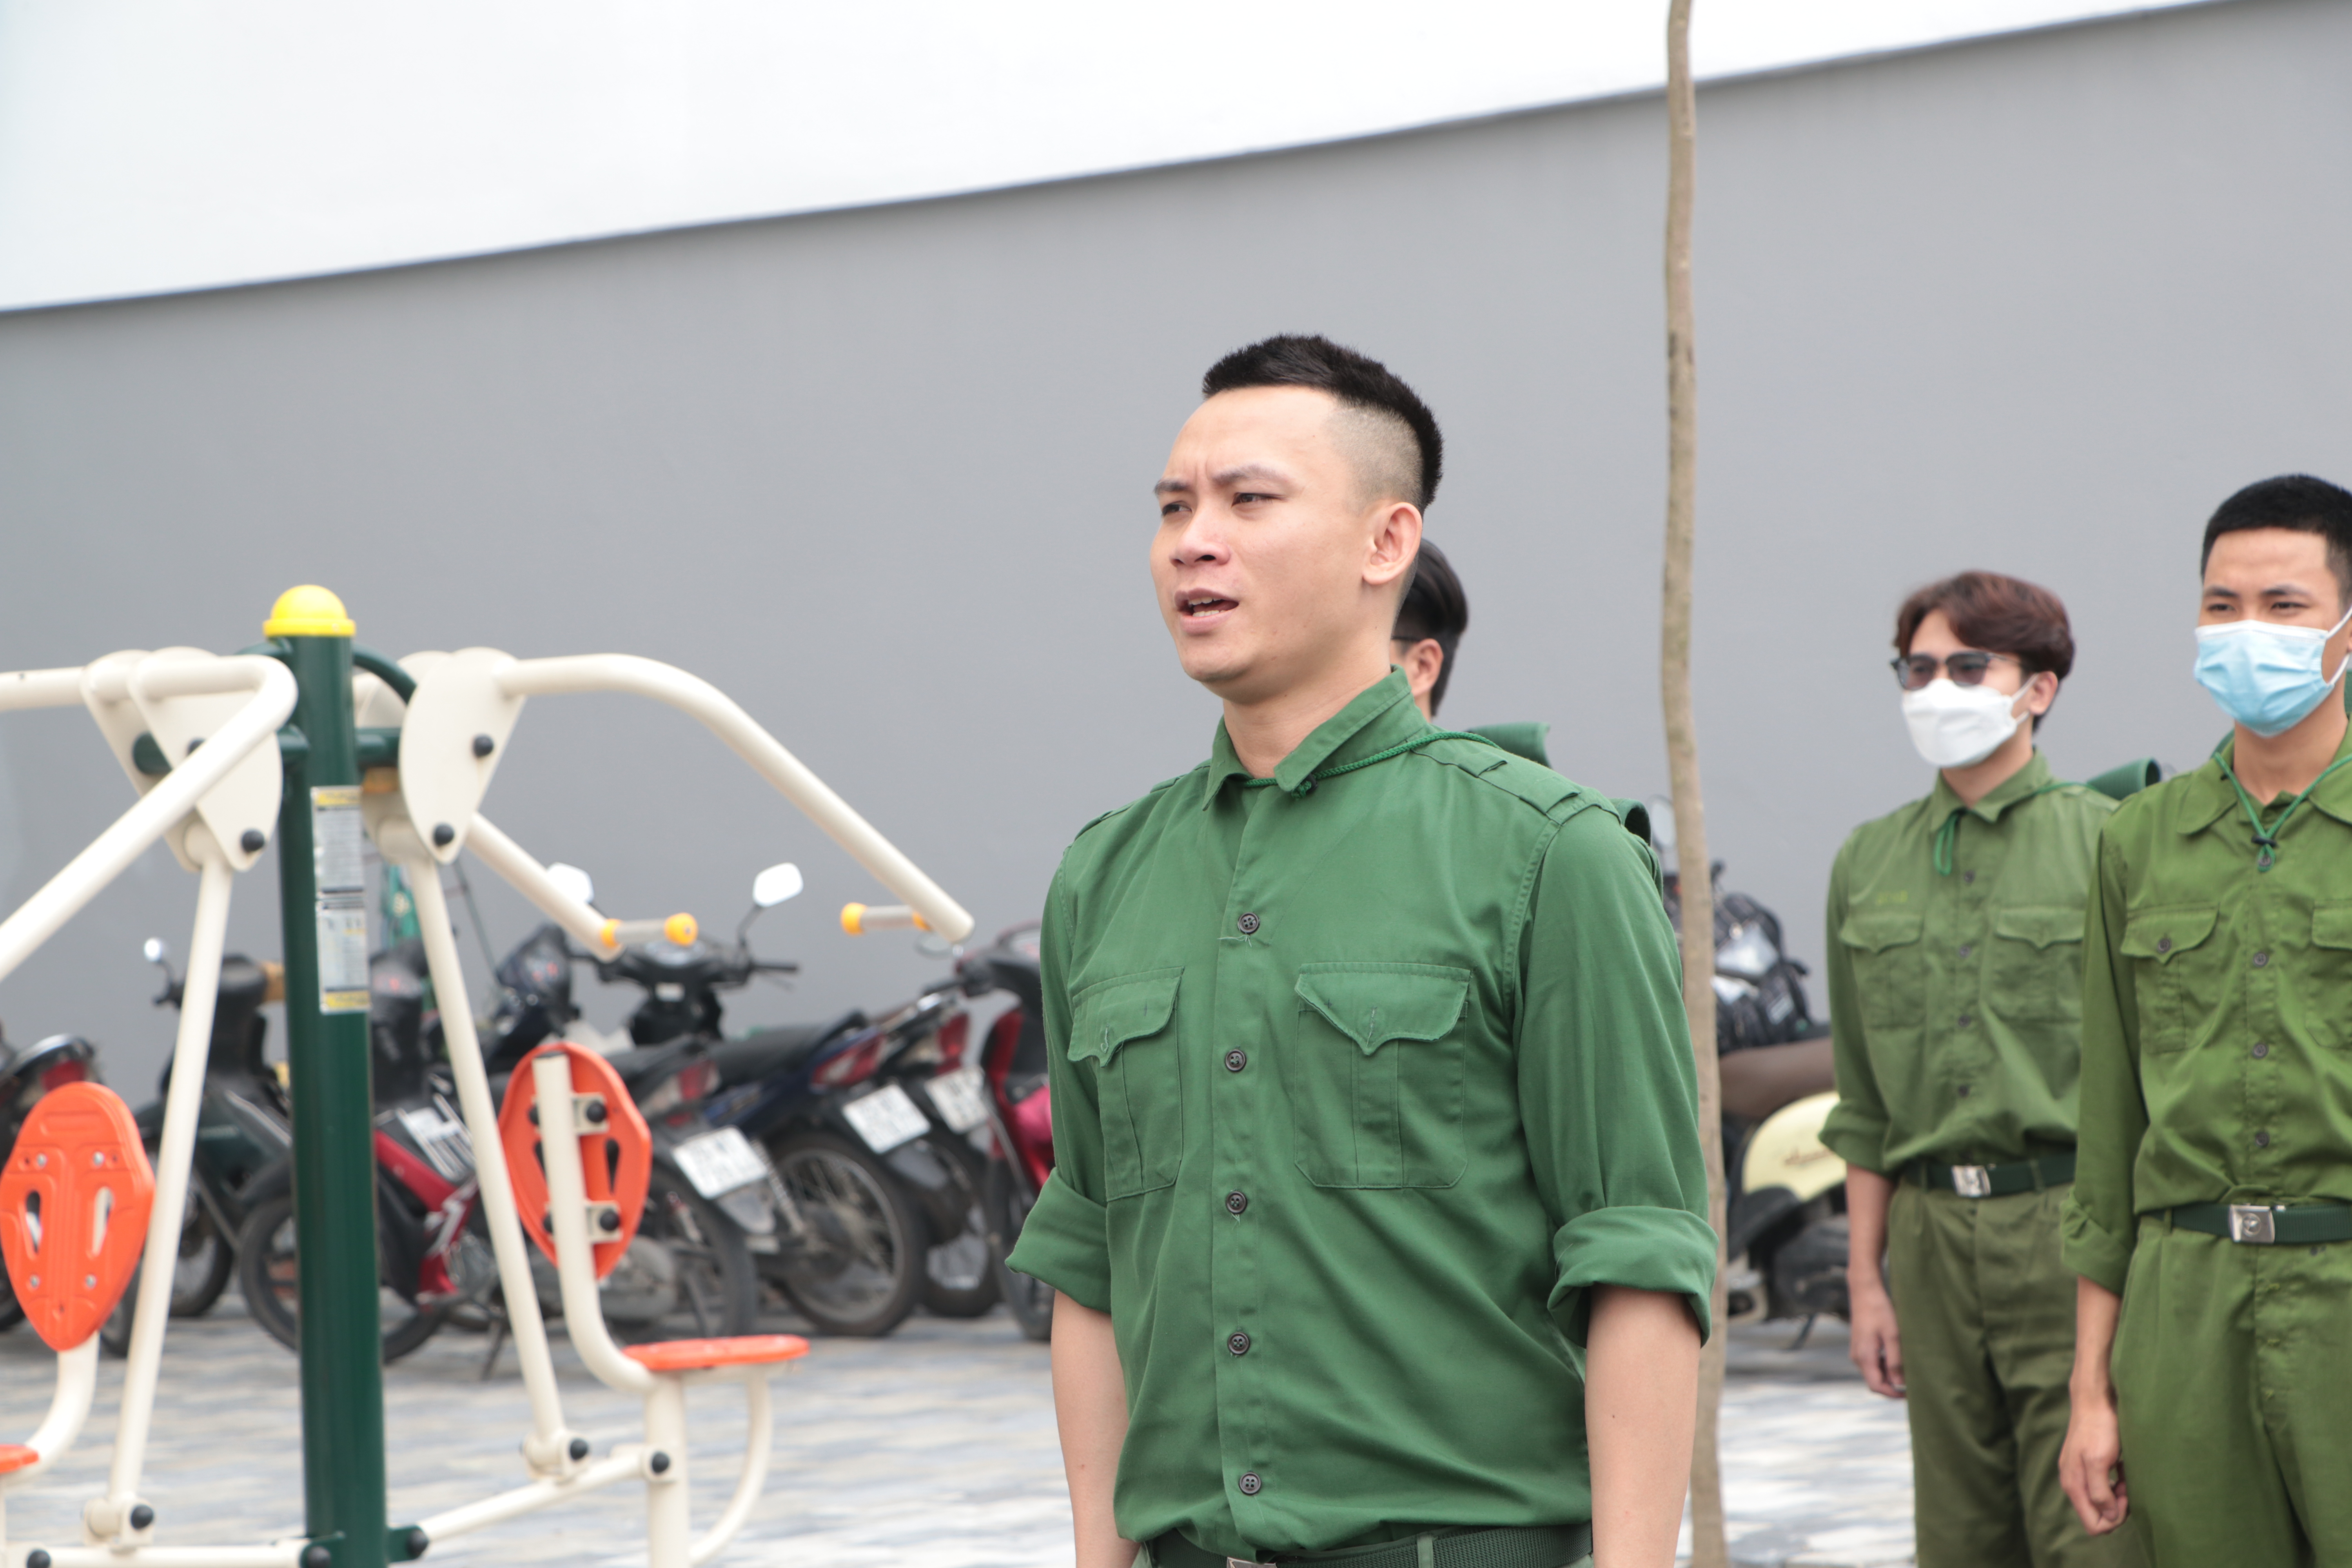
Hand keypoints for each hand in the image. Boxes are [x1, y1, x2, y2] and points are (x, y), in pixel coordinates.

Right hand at [1846, 1280, 1903, 1397]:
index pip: (1877, 1386)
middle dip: (1893, 1385)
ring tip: (1907, 1367)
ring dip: (1890, 1375)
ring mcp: (1857, 1351)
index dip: (1894, 1394)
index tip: (1911, 1393)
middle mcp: (1857, 1357)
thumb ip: (1895, 1361)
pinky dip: (1885, 1365)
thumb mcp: (1892, 1336)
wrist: (1865, 1290)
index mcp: (1864, 1357)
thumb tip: (1900, 1383)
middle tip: (1913, 1381)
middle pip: (1875, 1382)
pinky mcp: (1860, 1345)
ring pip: (1874, 1373)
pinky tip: (1896, 1356)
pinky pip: (1872, 1363)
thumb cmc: (1880, 1310)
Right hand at [2059, 1383, 2128, 1533]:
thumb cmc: (2098, 1428)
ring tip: (2126, 1476)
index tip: (2124, 1498)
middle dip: (2116, 1508)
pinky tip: (2121, 1470)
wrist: (2094, 1400)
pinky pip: (2101, 1488)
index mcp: (2073, 1485)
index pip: (2093, 1524)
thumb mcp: (2099, 1461)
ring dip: (2117, 1496)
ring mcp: (2078, 1474)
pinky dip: (2115, 1485)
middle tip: (2127, 1487)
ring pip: (2100, 1502)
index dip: (2113, 1518)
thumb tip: (2108, 1516)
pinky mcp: (2085, 1465)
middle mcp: (2072, 1483)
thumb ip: (2100, 1492)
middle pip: (2096, 1515)